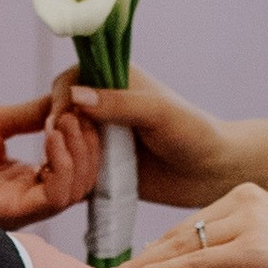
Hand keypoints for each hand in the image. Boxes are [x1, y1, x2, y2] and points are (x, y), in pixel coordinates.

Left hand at [0, 94, 101, 225]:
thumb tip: (68, 100)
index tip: (79, 108)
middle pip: (83, 182)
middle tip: (75, 114)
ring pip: (75, 192)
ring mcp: (21, 207)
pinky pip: (55, 197)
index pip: (76, 168)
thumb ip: (33, 114)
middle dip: (87, 146)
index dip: (85, 139)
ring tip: (62, 123)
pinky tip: (51, 137)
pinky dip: (63, 165)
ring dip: (78, 153)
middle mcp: (28, 197)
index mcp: (25, 179)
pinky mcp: (12, 211)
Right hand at [46, 65, 232, 209]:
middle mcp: (100, 107)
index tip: (64, 123)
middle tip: (67, 152)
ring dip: (61, 157)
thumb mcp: (157, 112)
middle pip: (58, 113)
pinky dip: (67, 178)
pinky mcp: (98, 167)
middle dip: (58, 133)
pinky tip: (74, 187)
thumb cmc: (193, 133)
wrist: (210, 174)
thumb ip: (118, 103)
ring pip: (60, 144)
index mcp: (113, 79)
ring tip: (74, 172)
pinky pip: (71, 170)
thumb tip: (76, 96)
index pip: (68, 81)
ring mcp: (98, 138)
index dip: (61, 101)